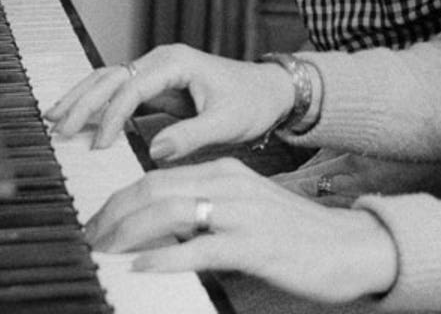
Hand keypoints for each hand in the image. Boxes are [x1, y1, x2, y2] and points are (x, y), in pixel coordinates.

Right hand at [44, 43, 293, 160]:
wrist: (268, 92)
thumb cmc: (251, 103)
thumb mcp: (227, 123)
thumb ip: (191, 136)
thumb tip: (154, 150)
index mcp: (176, 63)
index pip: (131, 88)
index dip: (111, 116)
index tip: (99, 145)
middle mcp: (161, 61)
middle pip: (109, 77)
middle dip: (81, 102)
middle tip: (57, 128)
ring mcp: (155, 71)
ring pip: (107, 80)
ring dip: (80, 98)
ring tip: (53, 118)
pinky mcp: (154, 86)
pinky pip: (117, 92)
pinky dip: (94, 103)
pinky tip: (76, 119)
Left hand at [87, 158, 399, 303]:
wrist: (350, 247)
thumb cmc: (296, 236)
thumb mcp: (245, 212)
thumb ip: (206, 214)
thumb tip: (159, 231)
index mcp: (226, 173)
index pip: (157, 176)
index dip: (120, 199)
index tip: (98, 221)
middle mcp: (230, 185)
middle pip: (155, 188)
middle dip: (114, 212)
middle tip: (90, 237)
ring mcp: (242, 214)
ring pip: (170, 211)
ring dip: (128, 231)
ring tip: (105, 250)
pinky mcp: (253, 245)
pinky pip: (199, 247)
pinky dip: (164, 256)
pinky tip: (141, 266)